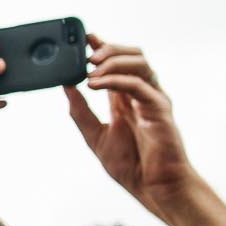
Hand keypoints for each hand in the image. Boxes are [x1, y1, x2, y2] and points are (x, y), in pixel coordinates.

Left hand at [65, 33, 197, 211]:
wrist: (154, 188)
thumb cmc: (131, 165)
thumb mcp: (95, 136)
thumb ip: (80, 112)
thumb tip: (65, 86)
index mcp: (126, 99)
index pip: (116, 64)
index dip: (102, 47)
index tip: (84, 38)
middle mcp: (142, 94)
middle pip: (132, 55)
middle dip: (109, 49)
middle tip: (85, 54)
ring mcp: (153, 99)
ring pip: (139, 63)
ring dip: (112, 61)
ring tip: (89, 67)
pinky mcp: (160, 109)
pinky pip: (140, 85)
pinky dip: (117, 80)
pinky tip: (95, 84)